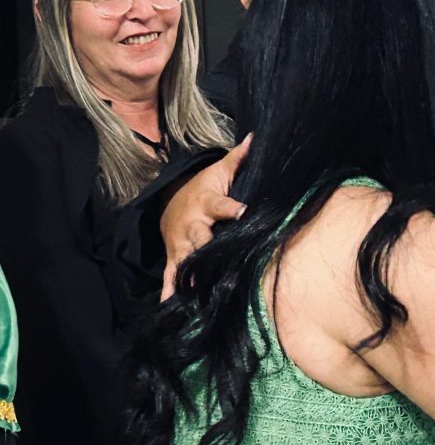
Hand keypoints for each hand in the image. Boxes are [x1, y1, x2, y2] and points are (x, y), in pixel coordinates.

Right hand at [160, 134, 250, 299]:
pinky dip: (170, 290)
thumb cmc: (204, 188)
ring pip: (185, 259)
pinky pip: (171, 275)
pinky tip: (169, 306)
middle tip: (212, 260)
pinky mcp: (174, 256)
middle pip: (200, 237)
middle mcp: (193, 225)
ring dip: (190, 274)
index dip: (231, 208)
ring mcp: (182, 243)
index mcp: (207, 203)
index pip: (221, 205)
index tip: (242, 211)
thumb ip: (238, 159)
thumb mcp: (219, 172)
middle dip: (205, 248)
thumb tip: (256, 138)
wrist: (170, 201)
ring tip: (194, 290)